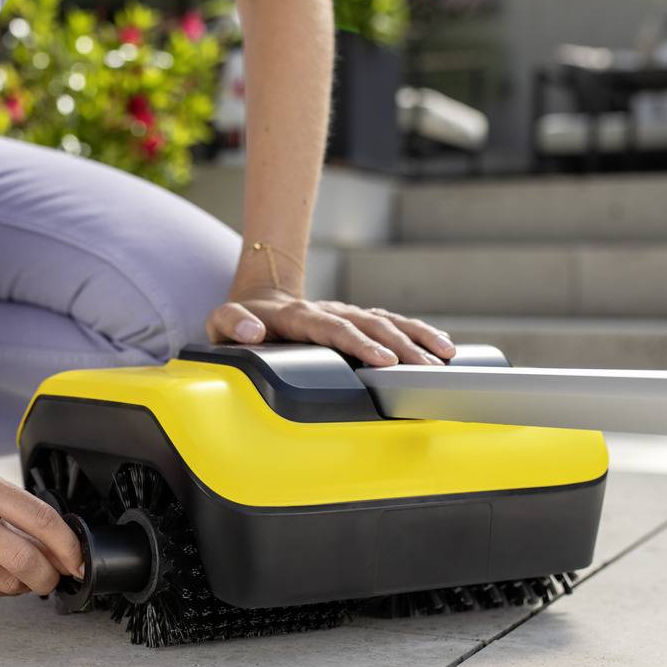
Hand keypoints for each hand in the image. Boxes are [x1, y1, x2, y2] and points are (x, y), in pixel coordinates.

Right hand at [0, 465, 85, 597]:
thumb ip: (16, 512)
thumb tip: (59, 549)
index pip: (38, 518)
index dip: (66, 546)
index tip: (78, 560)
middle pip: (24, 559)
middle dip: (49, 575)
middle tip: (54, 577)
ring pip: (5, 582)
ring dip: (22, 584)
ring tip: (17, 571)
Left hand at [207, 287, 454, 366]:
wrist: (258, 298)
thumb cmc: (240, 318)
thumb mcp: (221, 321)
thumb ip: (231, 323)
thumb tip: (251, 330)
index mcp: (299, 315)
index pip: (333, 329)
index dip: (359, 344)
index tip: (383, 359)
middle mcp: (329, 310)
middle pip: (370, 325)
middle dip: (401, 346)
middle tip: (426, 368)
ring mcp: (346, 313)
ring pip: (388, 321)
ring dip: (418, 338)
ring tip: (445, 357)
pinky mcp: (358, 319)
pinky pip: (393, 322)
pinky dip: (419, 332)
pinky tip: (444, 347)